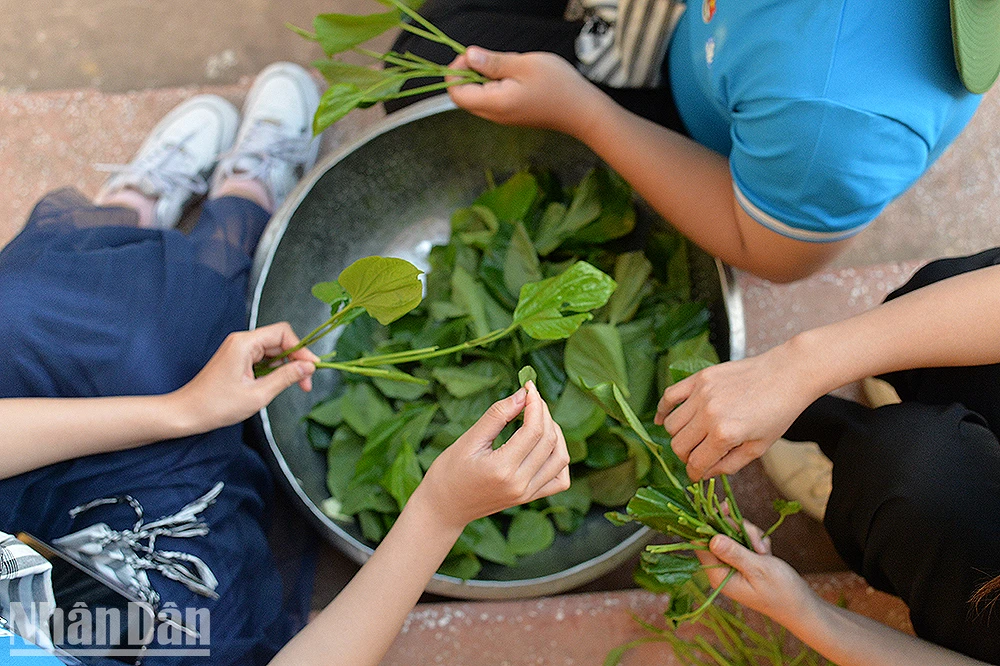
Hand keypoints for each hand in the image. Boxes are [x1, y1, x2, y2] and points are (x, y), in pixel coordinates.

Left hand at [173, 322, 318, 432]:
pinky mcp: (237, 359)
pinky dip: (275, 370)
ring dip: (287, 366)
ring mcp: (239, 350)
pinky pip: (263, 359)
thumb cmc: (216, 405)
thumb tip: (308, 367)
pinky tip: (278, 384)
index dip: (301, 348)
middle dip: (296, 360)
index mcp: (245, 343)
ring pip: (273, 351)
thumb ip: (286, 377)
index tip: (312, 367)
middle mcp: (242, 341)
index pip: (283, 333)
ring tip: (296, 385)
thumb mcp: (258, 394)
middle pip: (279, 341)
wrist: (187, 413)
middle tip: (306, 382)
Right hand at [416, 381, 570, 530]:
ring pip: (560, 458)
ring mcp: (527, 494)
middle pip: (549, 440)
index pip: (533, 430)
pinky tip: (545, 444)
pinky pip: (559, 479)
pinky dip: (559, 458)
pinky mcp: (530, 498)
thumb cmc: (449, 472)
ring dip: (555, 433)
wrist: (444, 507)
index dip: (535, 404)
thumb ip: (497, 415)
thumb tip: (522, 394)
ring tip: (538, 418)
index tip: (528, 387)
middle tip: (530, 398)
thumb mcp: (469, 439)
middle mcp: (520, 484)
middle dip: (544, 413)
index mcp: (502, 469)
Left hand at [446, 46, 605, 137]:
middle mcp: (494, 115)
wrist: (582, 111)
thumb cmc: (559, 86)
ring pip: (479, 96)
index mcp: (495, 103)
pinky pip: (492, 98)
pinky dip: (497, 84)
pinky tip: (518, 76)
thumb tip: (468, 56)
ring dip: (486, 77)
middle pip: (464, 95)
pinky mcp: (511, 115)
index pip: (456, 93)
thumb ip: (493, 62)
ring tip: (511, 67)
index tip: (471, 56)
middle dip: (470, 72)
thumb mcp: (524, 65)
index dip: (456, 72)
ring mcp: (502, 117)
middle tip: (492, 58)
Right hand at [654, 343, 818, 479]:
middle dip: (686, 456)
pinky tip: (663, 418)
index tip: (697, 474)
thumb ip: (729, 465)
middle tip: (698, 455)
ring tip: (692, 436)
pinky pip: (669, 395)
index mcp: (725, 435)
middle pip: (678, 445)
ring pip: (671, 424)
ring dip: (678, 435)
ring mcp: (701, 394)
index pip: (695, 463)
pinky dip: (663, 410)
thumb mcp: (759, 448)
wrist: (788, 374)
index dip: (695, 474)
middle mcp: (709, 414)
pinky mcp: (699, 378)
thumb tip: (705, 473)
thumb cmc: (778, 412)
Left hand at [695, 521, 815, 627]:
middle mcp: (721, 569)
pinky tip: (767, 552)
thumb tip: (712, 539)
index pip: (701, 545)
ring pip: (733, 534)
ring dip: (750, 536)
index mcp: (719, 575)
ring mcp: (732, 564)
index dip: (709, 524)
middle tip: (758, 542)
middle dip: (739, 531)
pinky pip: (743, 540)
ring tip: (765, 551)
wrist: (801, 605)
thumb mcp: (758, 569)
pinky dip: (756, 541)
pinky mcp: (742, 560)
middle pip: (718, 535)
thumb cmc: (781, 591)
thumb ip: (734, 553)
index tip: (724, 508)